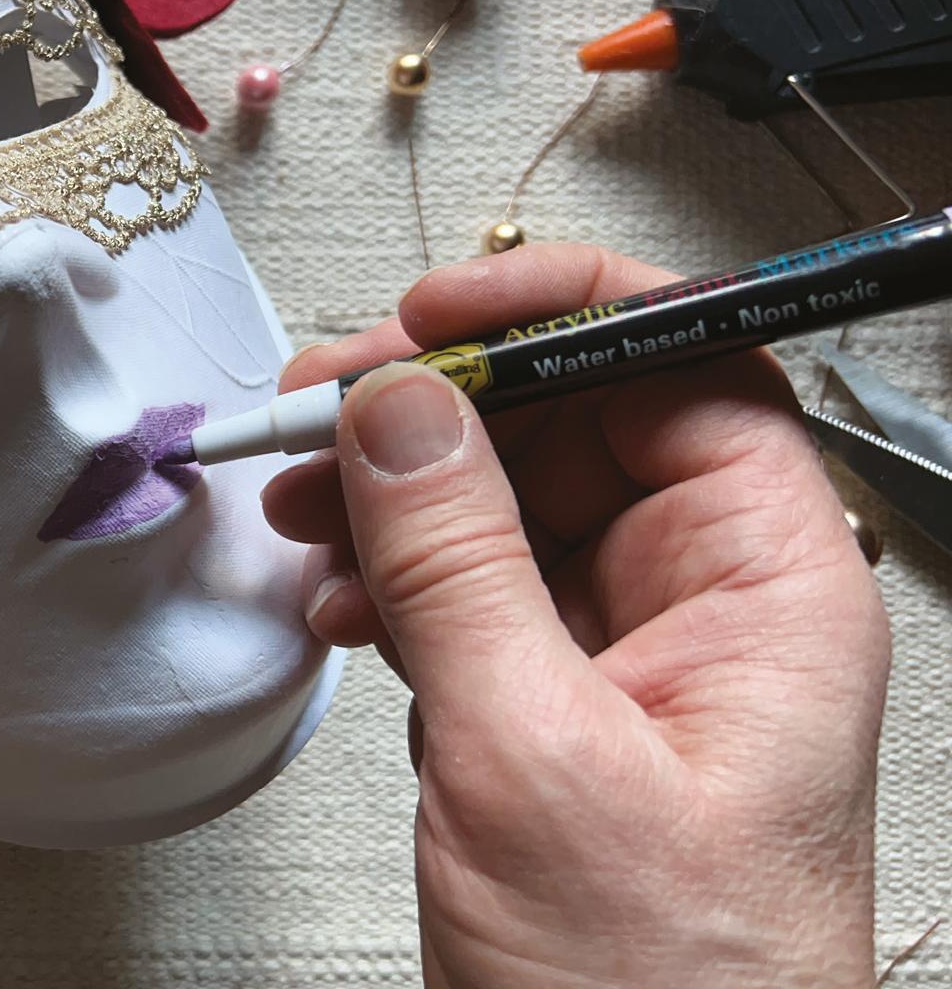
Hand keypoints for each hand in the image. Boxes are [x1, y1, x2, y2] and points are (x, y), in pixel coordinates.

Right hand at [264, 244, 888, 987]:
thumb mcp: (534, 755)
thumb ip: (459, 564)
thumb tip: (401, 409)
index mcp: (766, 589)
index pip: (685, 368)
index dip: (558, 315)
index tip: (433, 314)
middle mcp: (703, 606)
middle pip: (576, 426)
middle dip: (441, 406)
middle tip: (323, 405)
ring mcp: (623, 657)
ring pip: (508, 506)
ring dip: (394, 494)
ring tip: (303, 505)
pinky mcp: (553, 710)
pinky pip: (470, 593)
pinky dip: (389, 580)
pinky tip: (335, 601)